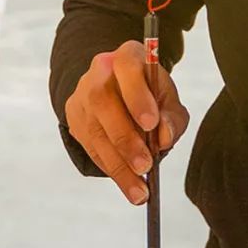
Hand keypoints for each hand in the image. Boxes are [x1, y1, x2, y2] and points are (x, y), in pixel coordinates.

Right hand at [64, 40, 189, 204]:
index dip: (137, 95)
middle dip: (125, 138)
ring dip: (118, 164)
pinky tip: (126, 183)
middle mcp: (99, 73)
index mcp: (126, 57)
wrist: (121, 92)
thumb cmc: (150, 95)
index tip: (151, 123)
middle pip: (102, 101)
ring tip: (139, 190)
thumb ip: (172, 117)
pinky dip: (110, 167)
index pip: (126, 68)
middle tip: (145, 165)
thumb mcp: (169, 100)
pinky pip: (89, 146)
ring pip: (94, 130)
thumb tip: (164, 137)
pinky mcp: (74, 118)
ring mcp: (82, 95)